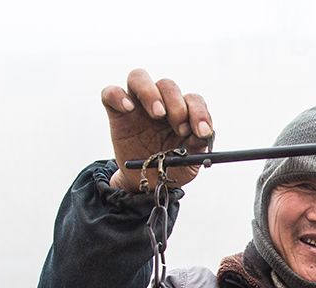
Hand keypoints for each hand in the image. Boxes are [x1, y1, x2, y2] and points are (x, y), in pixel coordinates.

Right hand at [101, 69, 213, 193]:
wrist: (147, 182)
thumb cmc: (170, 166)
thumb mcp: (188, 161)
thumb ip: (197, 145)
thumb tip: (205, 133)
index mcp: (181, 112)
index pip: (192, 100)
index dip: (199, 112)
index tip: (202, 132)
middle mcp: (160, 103)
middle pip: (167, 85)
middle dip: (176, 104)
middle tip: (180, 128)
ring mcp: (137, 105)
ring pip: (139, 77)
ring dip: (150, 92)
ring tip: (158, 114)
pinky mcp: (117, 113)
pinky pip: (110, 93)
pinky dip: (118, 96)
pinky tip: (128, 108)